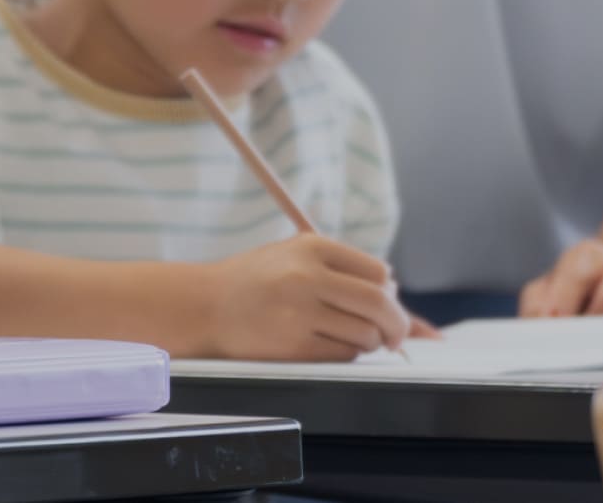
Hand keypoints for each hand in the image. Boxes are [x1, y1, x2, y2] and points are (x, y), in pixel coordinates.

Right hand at [203, 235, 413, 361]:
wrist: (204, 306)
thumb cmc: (256, 282)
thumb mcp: (295, 256)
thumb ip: (340, 268)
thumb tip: (395, 291)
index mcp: (312, 247)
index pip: (378, 273)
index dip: (389, 292)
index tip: (387, 303)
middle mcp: (306, 276)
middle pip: (378, 303)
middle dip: (398, 324)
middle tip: (396, 336)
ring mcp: (299, 313)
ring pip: (365, 334)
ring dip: (369, 342)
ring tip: (353, 338)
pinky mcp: (292, 346)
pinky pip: (343, 355)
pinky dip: (347, 354)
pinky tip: (332, 346)